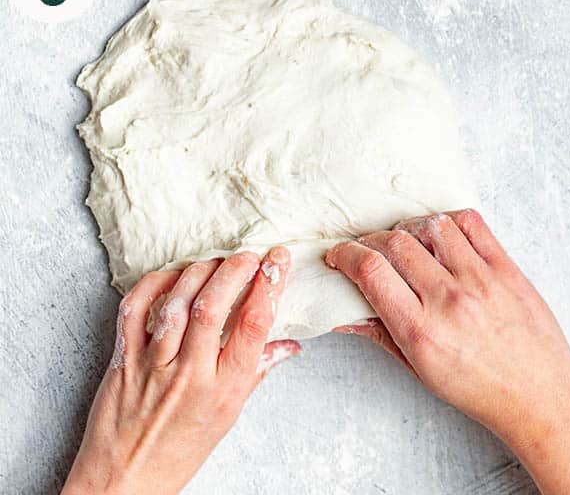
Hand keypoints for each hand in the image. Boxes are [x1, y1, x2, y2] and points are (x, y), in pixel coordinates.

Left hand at [63, 249, 299, 494]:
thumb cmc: (177, 453)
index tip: (278, 260)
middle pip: (213, 306)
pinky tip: (173, 276)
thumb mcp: (227, 417)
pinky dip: (154, 284)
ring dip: (200, 271)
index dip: (270, 284)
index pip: (253, 325)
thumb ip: (255, 373)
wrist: (122, 484)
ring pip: (176, 303)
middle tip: (248, 256)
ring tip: (215, 263)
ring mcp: (152, 366)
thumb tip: (288, 345)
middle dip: (235, 269)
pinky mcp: (123, 360)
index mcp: (222, 389)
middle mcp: (188, 375)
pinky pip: (133, 310)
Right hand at [325, 210, 569, 494]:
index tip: (339, 255)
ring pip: (433, 225)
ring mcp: (481, 279)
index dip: (346, 256)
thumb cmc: (480, 388)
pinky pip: (472, 223)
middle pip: (397, 243)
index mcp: (422, 331)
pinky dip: (449, 220)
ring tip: (406, 239)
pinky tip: (441, 233)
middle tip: (368, 247)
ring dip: (410, 226)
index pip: (372, 273)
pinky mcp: (505, 266)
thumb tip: (345, 313)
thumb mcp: (420, 371)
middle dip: (371, 240)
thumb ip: (382, 335)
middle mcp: (450, 300)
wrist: (537, 392)